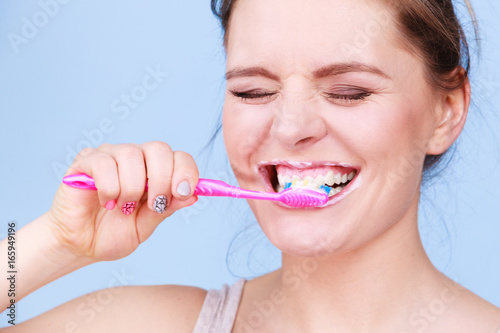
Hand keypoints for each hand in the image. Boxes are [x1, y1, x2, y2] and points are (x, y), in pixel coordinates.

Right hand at [47, 142, 198, 261]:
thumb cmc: (114, 232)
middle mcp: (135, 157)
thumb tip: (193, 194)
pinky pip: (104, 164)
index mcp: (154, 170)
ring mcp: (110, 156)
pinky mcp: (86, 161)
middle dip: (162, 179)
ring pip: (131, 155)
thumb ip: (168, 208)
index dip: (186, 172)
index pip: (178, 157)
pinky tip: (105, 202)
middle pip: (158, 148)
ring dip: (132, 188)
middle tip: (155, 204)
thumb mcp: (147, 224)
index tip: (183, 193)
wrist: (82, 245)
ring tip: (123, 208)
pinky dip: (110, 188)